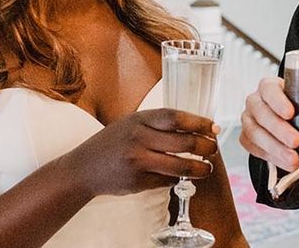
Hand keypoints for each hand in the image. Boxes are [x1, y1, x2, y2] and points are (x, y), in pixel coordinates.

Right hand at [73, 108, 218, 196]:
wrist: (83, 168)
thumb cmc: (113, 142)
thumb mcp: (132, 123)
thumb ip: (156, 123)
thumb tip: (193, 127)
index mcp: (139, 119)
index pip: (175, 117)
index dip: (198, 122)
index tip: (213, 127)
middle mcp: (138, 138)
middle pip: (182, 142)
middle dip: (204, 146)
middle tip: (214, 149)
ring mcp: (137, 161)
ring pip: (178, 165)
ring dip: (198, 168)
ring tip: (207, 168)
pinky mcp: (137, 182)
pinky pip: (166, 181)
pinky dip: (178, 179)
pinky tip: (183, 177)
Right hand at [239, 77, 298, 171]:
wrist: (284, 118)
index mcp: (270, 86)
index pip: (268, 88)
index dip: (277, 100)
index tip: (291, 112)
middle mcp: (256, 100)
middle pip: (260, 112)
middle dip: (278, 129)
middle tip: (296, 141)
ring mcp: (248, 119)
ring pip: (254, 132)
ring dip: (274, 148)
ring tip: (293, 160)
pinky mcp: (246, 137)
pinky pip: (251, 147)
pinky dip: (268, 156)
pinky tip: (283, 163)